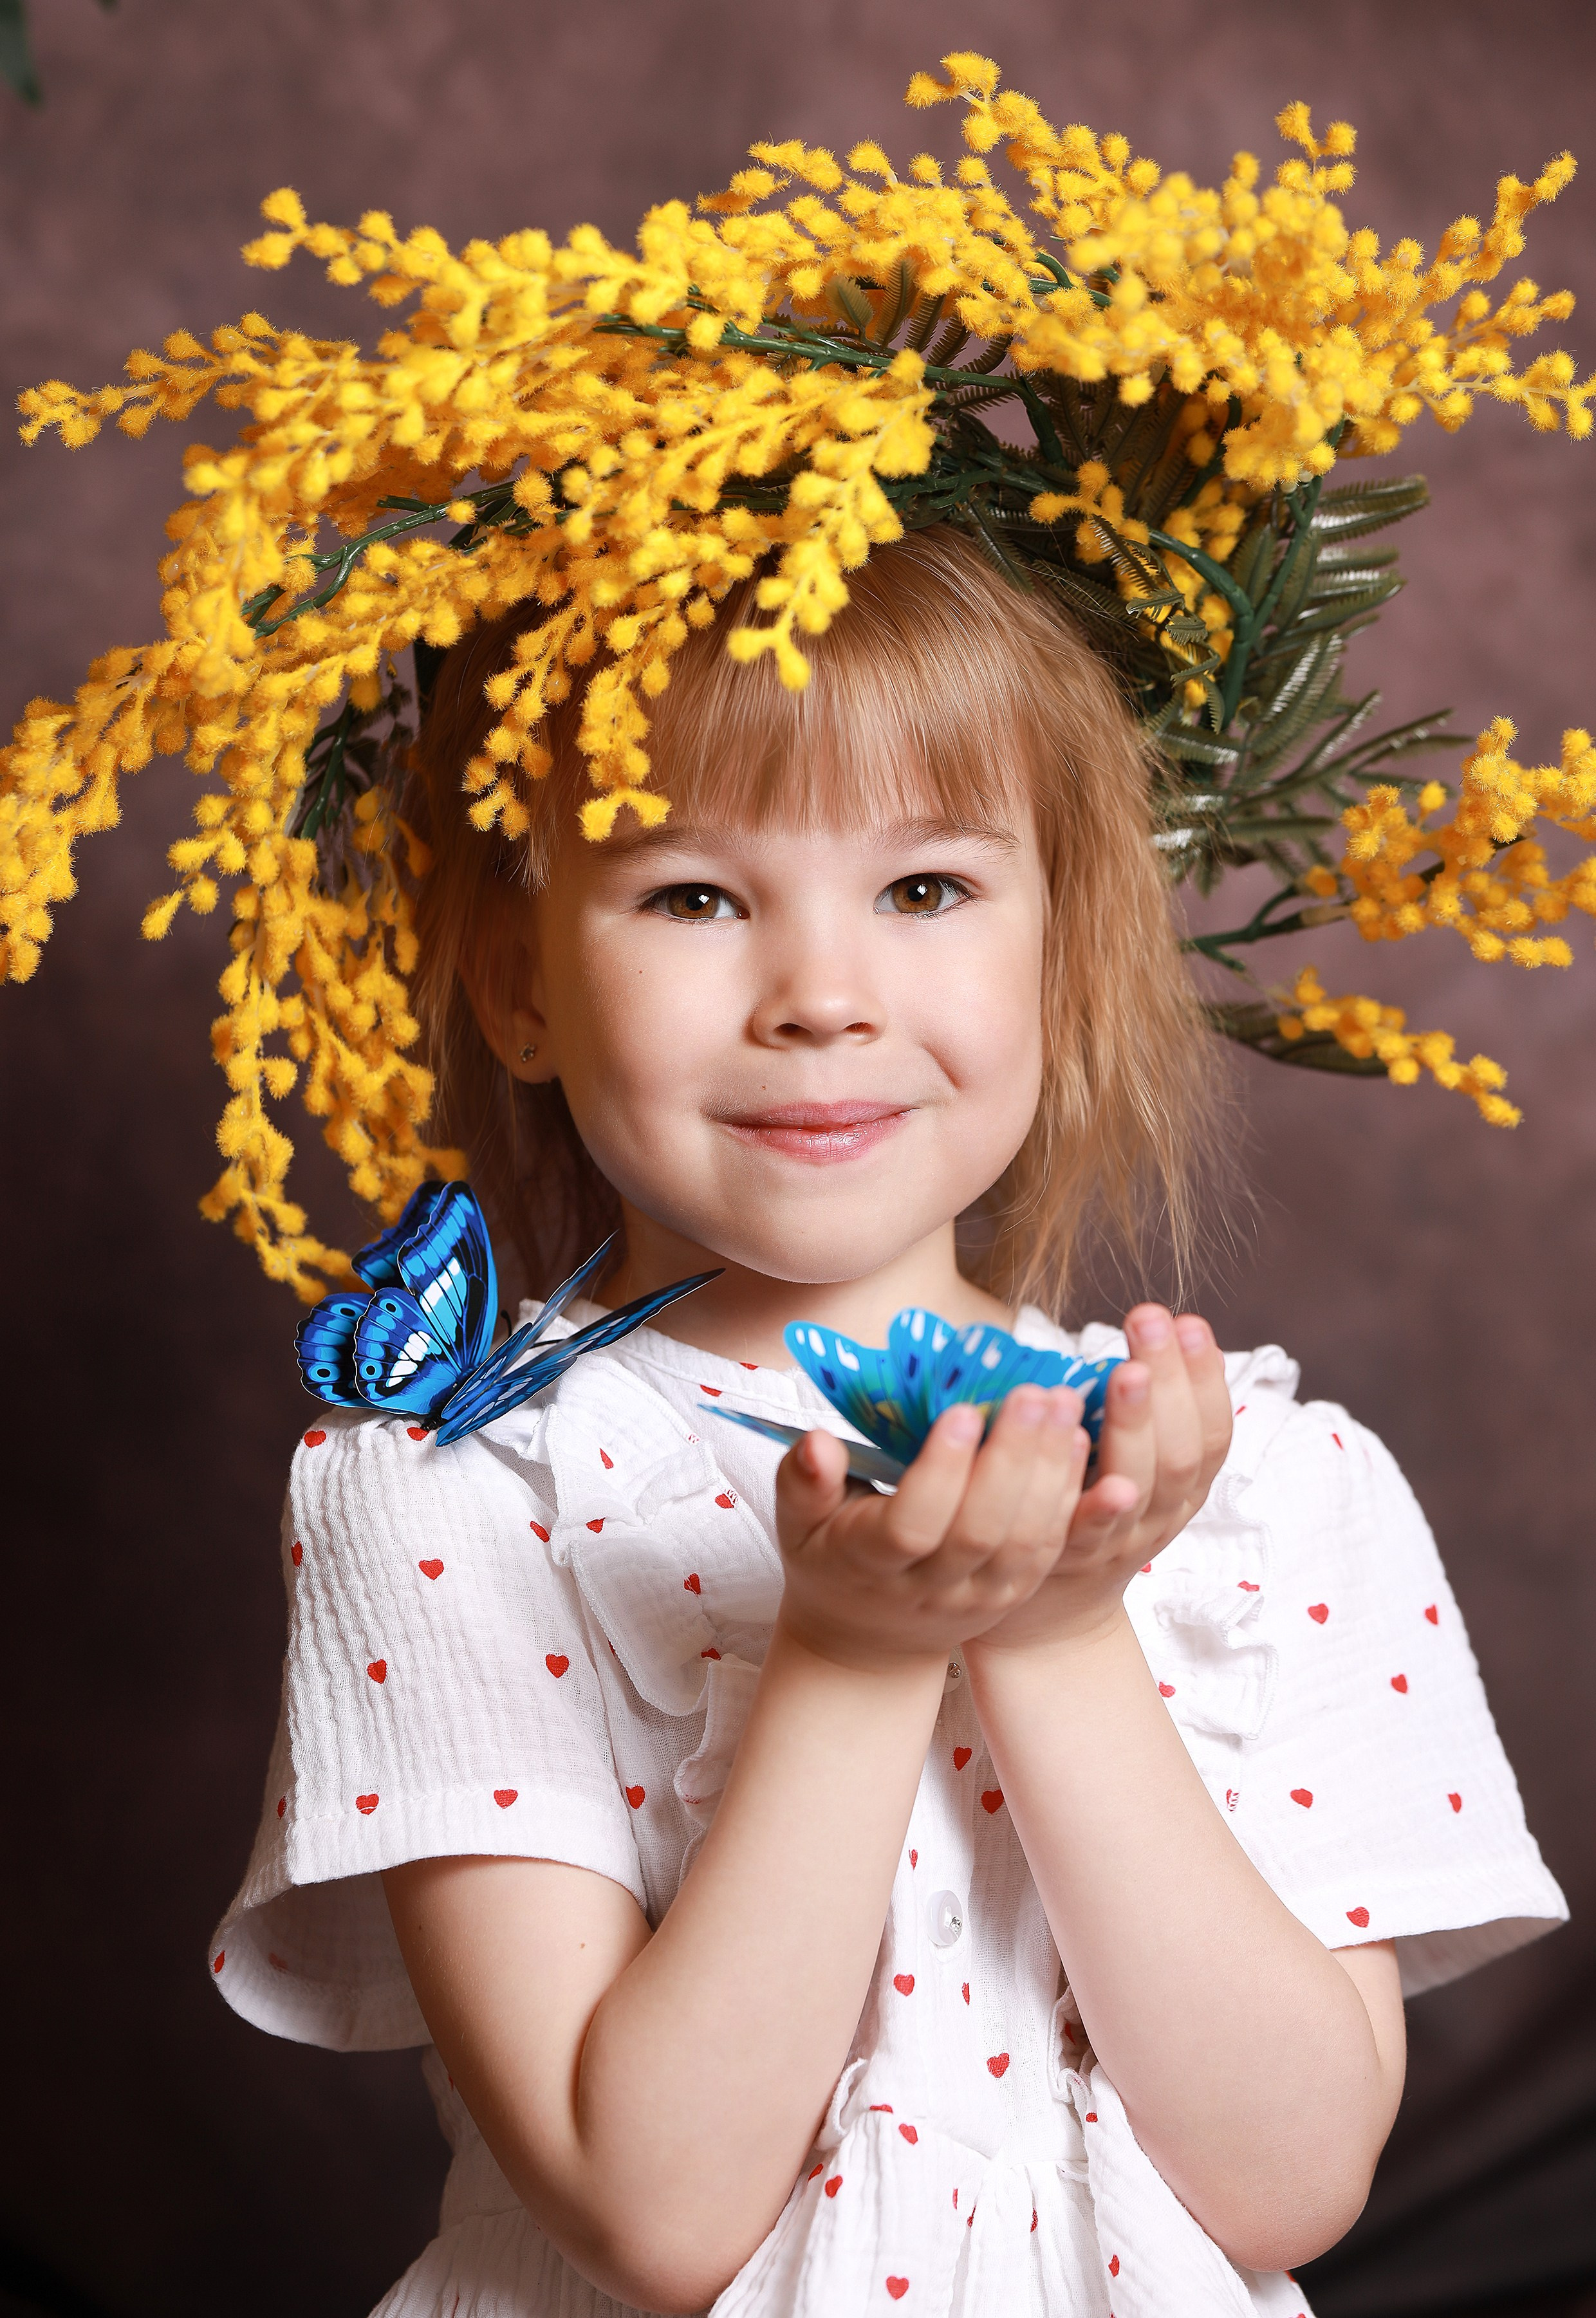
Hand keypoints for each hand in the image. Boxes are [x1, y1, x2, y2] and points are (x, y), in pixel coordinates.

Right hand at [773, 1384, 1091, 1672]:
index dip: (940, 1473)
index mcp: (871, 1566)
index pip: (912, 1525)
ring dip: (1050, 1468)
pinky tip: (1077, 1441)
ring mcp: (980, 1595)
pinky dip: (1067, 1494)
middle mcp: (932, 1588)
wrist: (869, 1644)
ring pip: (1025, 1538)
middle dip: (1011, 1458)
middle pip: (980, 1530)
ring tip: (1063, 1403)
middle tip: (1032, 1393)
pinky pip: (1048, 1545)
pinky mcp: (1014, 1591)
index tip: (961, 1411)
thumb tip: (817, 1442)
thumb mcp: (798, 1526)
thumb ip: (804, 1482)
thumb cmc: (832, 1563)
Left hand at [964, 1307, 1231, 1657]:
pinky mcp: (1069, 1558)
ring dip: (1137, 1425)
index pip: (1211, 1429)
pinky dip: (1099, 1501)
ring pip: (1143, 1484)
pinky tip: (1094, 1463)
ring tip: (1127, 1373)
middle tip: (1151, 1320)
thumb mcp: (1128, 1462)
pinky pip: (1088, 1528)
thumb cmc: (1082, 1511)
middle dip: (1171, 1379)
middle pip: (1180, 1447)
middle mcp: (1160, 1513)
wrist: (1048, 1618)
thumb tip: (1156, 1324)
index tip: (1191, 1322)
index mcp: (1181, 1485)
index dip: (1207, 1378)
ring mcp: (1117, 1539)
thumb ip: (1140, 1409)